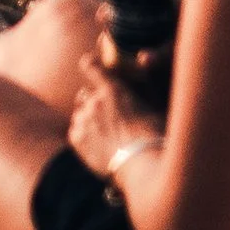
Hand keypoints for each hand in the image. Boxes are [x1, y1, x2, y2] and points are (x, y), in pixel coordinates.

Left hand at [68, 58, 159, 180]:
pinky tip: (98, 145)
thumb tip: (141, 68)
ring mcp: (84, 121)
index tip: (89, 66)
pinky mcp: (77, 140)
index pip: (90, 65)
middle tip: (108, 116)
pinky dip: (83, 135)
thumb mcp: (152, 104)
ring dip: (88, 119)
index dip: (90, 66)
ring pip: (79, 114)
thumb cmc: (155, 135)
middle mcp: (94, 101)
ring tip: (105, 135)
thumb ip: (140, 87)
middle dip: (93, 101)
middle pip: (84, 95)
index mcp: (112, 88)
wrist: (144, 164)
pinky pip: (75, 132)